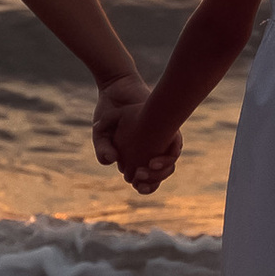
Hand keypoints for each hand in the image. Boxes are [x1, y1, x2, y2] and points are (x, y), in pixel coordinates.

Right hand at [95, 74, 177, 195]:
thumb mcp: (101, 133)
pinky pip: (173, 152)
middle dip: (151, 184)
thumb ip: (102, 149)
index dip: (144, 187)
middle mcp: (151, 152)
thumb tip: (112, 161)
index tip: (136, 185)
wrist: (119, 89)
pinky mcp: (169, 131)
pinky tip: (152, 161)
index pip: (146, 181)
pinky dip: (165, 160)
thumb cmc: (109, 113)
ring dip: (158, 175)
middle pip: (158, 178)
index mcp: (136, 158)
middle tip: (139, 181)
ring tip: (143, 171)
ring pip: (168, 168)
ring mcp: (161, 142)